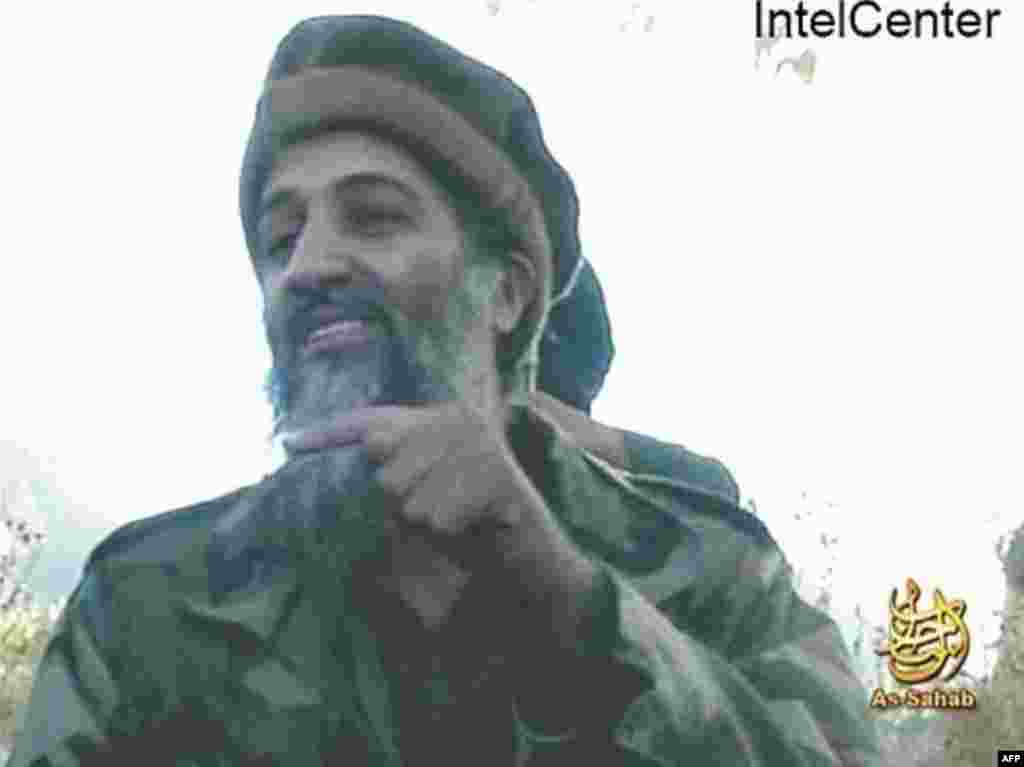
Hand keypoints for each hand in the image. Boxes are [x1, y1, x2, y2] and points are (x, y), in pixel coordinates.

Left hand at [282, 399, 574, 582]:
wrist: (531, 570)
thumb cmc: (471, 535)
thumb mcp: (417, 502)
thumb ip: (382, 475)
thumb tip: (305, 445)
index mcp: (439, 419)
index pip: (373, 424)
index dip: (331, 434)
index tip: (291, 442)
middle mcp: (460, 419)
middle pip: (385, 472)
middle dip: (404, 507)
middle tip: (443, 515)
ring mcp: (482, 443)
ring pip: (407, 497)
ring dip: (429, 525)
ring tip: (461, 523)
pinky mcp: (497, 474)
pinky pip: (436, 515)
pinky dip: (451, 535)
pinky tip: (477, 530)